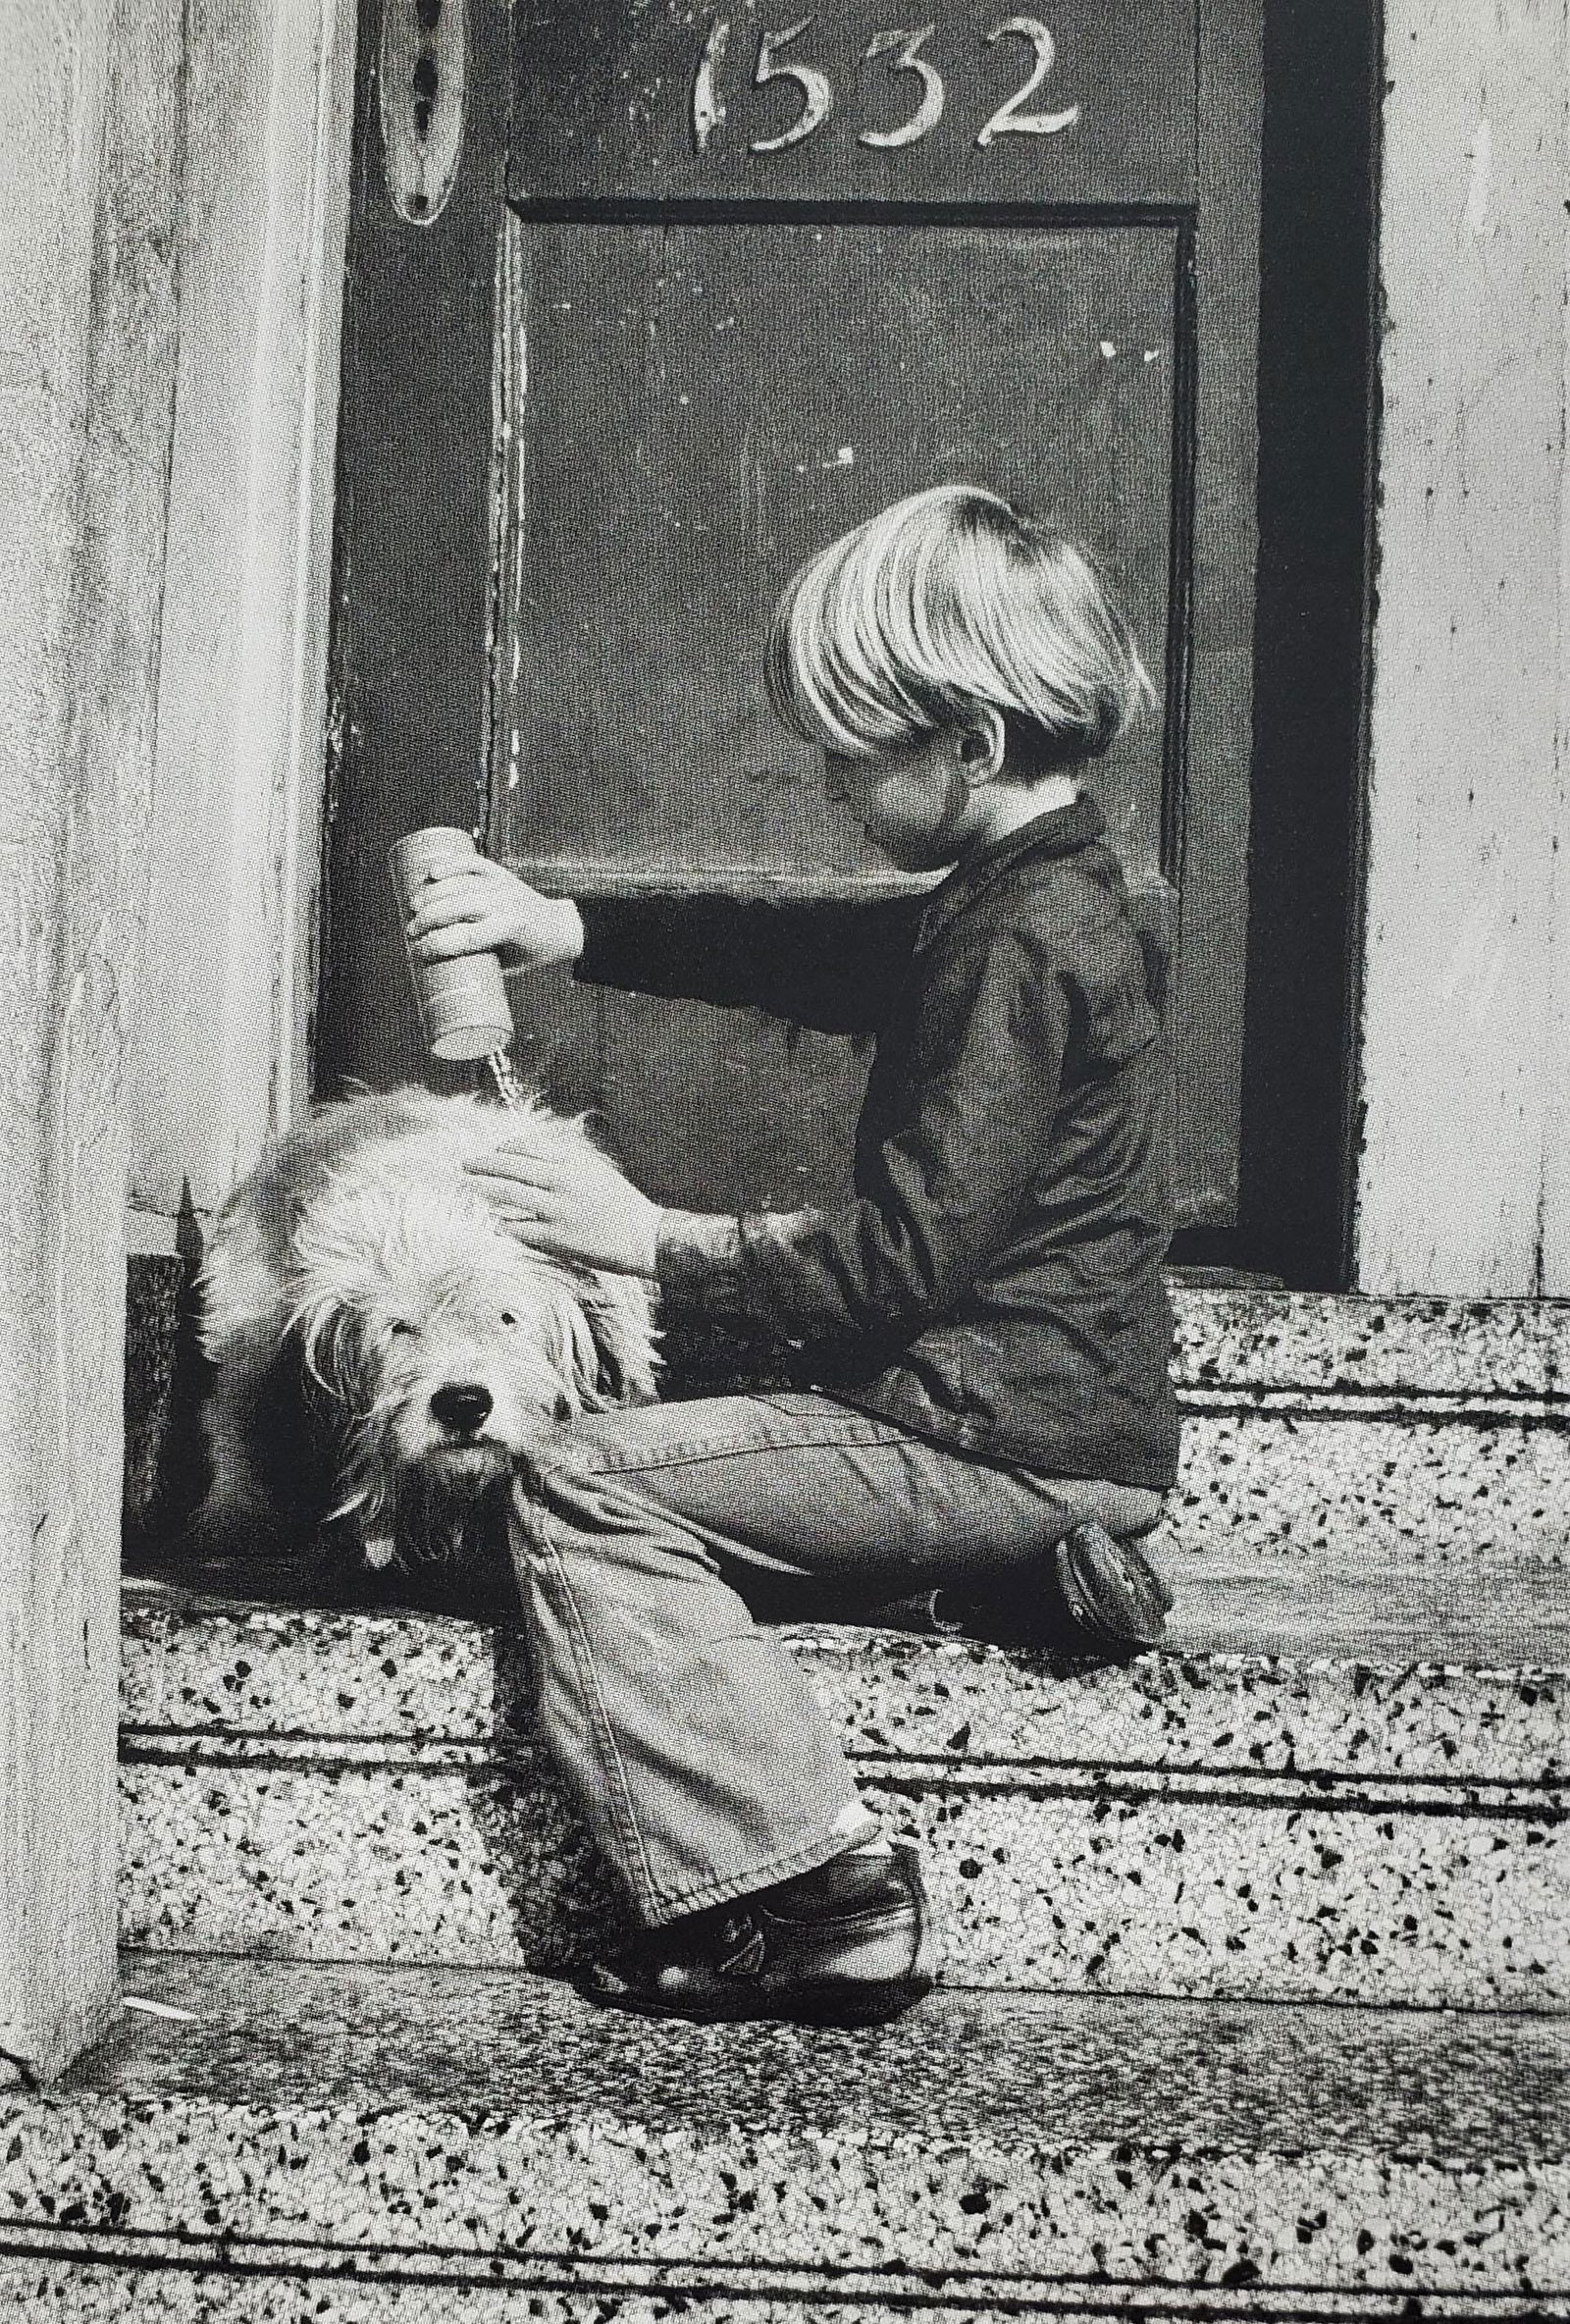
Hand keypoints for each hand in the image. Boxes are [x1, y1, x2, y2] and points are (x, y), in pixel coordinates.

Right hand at [405, 858, 583, 972]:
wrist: (560, 926)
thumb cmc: (531, 952)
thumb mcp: (508, 967)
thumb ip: (476, 962)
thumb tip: (436, 966)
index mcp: (510, 929)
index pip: (465, 938)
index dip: (435, 945)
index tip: (416, 952)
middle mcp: (506, 903)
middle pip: (456, 907)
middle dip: (427, 919)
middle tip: (411, 931)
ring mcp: (503, 884)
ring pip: (460, 883)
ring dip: (432, 894)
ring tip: (413, 907)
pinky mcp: (500, 873)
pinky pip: (472, 862)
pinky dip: (451, 864)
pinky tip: (432, 873)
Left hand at [465, 1143, 661, 1276]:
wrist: (645, 1237)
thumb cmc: (621, 1204)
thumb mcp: (596, 1171)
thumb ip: (566, 1162)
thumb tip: (528, 1157)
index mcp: (576, 1162)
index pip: (530, 1146)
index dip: (506, 1147)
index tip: (494, 1150)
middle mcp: (565, 1181)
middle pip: (513, 1167)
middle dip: (485, 1163)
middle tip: (466, 1163)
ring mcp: (558, 1210)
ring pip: (510, 1194)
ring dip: (485, 1188)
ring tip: (470, 1185)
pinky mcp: (557, 1237)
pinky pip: (520, 1228)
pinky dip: (505, 1223)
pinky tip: (495, 1221)